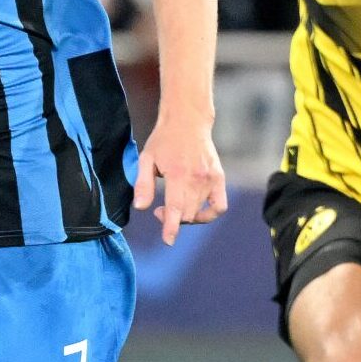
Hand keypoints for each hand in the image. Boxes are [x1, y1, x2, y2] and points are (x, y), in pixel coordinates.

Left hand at [132, 114, 226, 244]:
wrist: (188, 120)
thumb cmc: (164, 139)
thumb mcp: (146, 159)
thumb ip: (143, 184)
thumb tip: (141, 207)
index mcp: (178, 175)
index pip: (176, 208)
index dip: (171, 228)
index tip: (168, 240)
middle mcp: (197, 179)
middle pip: (187, 214)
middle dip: (173, 219)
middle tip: (160, 210)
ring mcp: (210, 179)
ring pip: (200, 212)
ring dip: (186, 216)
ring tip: (175, 207)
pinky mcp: (219, 178)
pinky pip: (220, 206)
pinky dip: (210, 214)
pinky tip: (198, 211)